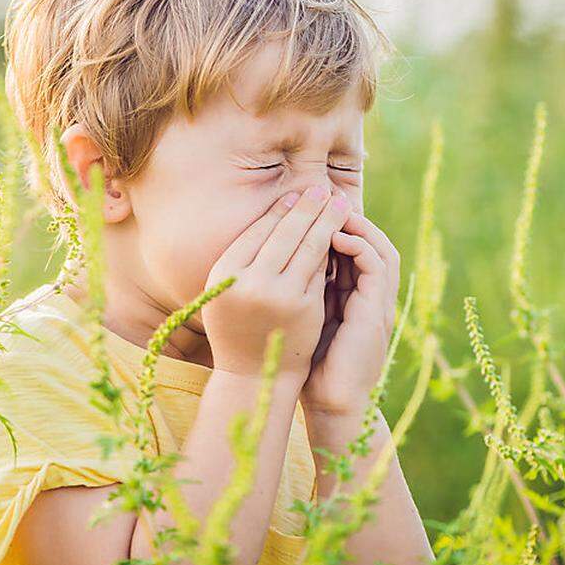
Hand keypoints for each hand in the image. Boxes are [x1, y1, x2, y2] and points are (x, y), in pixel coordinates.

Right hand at [201, 185, 351, 381]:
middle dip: (307, 207)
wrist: (253, 376)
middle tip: (322, 188)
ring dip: (326, 220)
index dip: (279, 211)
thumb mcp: (226, 292)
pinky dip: (331, 249)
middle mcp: (249, 281)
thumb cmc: (237, 328)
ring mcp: (278, 294)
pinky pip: (320, 270)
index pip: (257, 231)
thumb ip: (243, 260)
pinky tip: (340, 234)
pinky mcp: (304, 307)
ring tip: (338, 203)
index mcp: (223, 273)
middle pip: (284, 233)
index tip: (295, 195)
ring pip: (307, 247)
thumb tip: (275, 214)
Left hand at [301, 206, 400, 416]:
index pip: (354, 247)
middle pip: (372, 241)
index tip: (308, 206)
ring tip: (329, 209)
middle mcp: (372, 297)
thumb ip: (302, 290)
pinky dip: (358, 246)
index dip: (335, 224)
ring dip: (357, 225)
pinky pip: (376, 266)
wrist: (331, 404)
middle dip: (348, 216)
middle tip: (322, 196)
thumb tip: (275, 260)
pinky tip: (333, 237)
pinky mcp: (378, 312)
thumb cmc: (310, 365)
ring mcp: (379, 304)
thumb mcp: (304, 318)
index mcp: (357, 297)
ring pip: (380, 248)